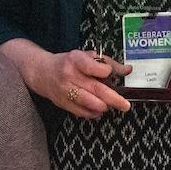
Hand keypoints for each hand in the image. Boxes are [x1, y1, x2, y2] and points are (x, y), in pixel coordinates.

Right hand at [3, 41, 131, 117]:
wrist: (42, 72)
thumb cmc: (69, 62)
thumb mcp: (86, 56)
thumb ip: (108, 63)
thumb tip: (128, 70)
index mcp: (76, 59)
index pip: (93, 67)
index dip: (105, 71)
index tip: (109, 73)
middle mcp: (69, 75)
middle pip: (95, 89)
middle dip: (113, 99)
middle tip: (125, 105)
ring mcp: (65, 91)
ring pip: (89, 103)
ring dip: (104, 107)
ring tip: (111, 105)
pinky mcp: (63, 103)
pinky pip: (82, 112)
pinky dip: (93, 113)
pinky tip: (99, 110)